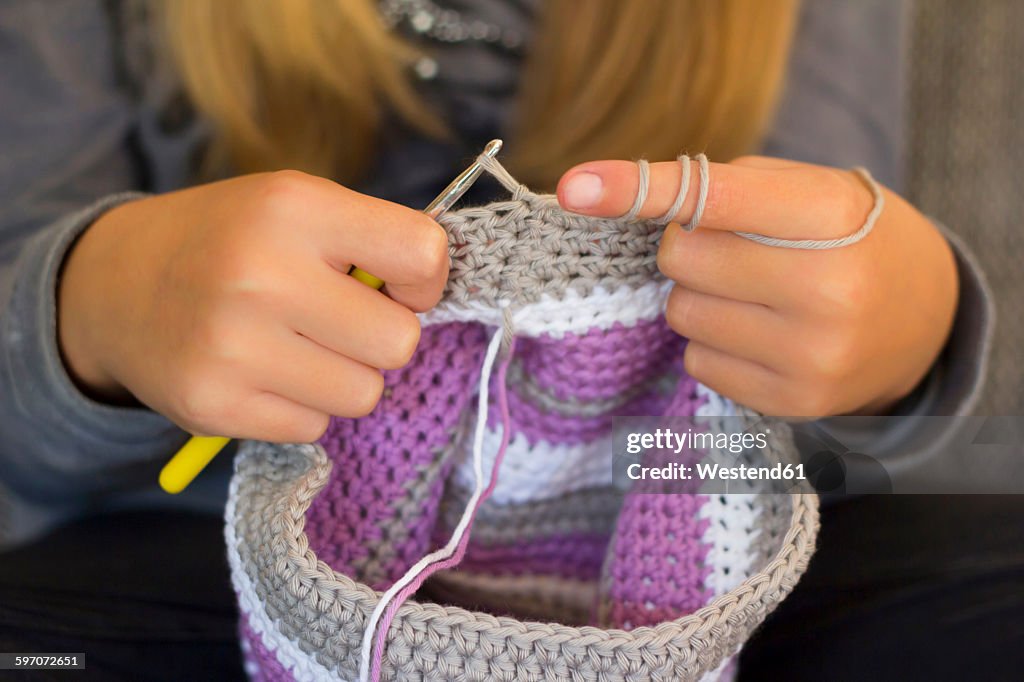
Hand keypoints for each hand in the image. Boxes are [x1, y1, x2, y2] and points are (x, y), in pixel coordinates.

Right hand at [59, 171, 447, 440]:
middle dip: (382, 337)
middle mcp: (260, 274)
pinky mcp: (213, 406)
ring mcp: (232, 346)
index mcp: (293, 207)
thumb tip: (437, 296)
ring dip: (344, 377)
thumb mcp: (295, 206)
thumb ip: (371, 240)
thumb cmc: (232, 241)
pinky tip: (262, 373)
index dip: (425, 280)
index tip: (395, 284)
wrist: (116, 285)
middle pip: (399, 343)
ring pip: (363, 394)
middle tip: (340, 321)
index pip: (422, 255)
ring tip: (297, 346)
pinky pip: (314, 427)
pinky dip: (300, 406)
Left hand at [557, 156, 957, 415]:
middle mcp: (828, 289)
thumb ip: (724, 189)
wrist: (921, 318)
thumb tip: (612, 198)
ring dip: (699, 297)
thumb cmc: (845, 236)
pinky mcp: (795, 401)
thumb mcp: (808, 189)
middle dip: (690, 247)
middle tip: (737, 249)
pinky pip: (698, 361)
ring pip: (683, 313)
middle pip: (683, 257)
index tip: (576, 187)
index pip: (712, 196)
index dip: (639, 188)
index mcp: (832, 214)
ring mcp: (814, 353)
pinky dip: (713, 342)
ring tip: (757, 294)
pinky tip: (762, 334)